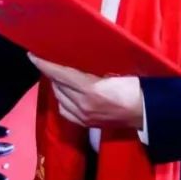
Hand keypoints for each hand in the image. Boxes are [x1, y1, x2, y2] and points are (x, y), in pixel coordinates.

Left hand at [27, 54, 143, 129]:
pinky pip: (65, 110)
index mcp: (90, 89)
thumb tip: (78, 55)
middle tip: (50, 59)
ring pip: (59, 98)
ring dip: (57, 86)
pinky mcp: (86, 124)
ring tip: (58, 74)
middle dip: (51, 72)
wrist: (148, 112)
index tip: (32, 54)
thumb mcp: (116, 70)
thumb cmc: (136, 86)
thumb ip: (94, 66)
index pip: (60, 74)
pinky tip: (66, 92)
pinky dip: (62, 99)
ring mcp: (84, 116)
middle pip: (58, 85)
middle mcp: (83, 104)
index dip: (44, 64)